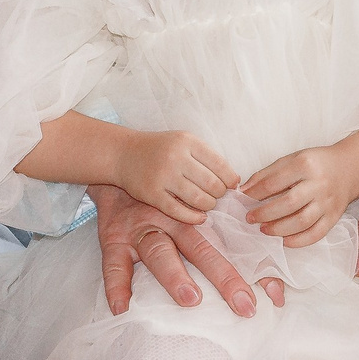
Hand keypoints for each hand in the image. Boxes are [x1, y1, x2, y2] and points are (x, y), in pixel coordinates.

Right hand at [89, 183, 279, 316]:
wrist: (120, 163)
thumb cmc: (165, 193)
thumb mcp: (195, 204)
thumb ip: (227, 230)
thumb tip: (270, 272)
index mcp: (196, 216)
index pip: (231, 243)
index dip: (254, 269)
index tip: (276, 296)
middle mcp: (172, 222)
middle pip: (201, 249)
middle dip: (224, 276)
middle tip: (244, 304)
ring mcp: (142, 230)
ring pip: (160, 252)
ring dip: (175, 275)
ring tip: (191, 299)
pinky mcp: (114, 238)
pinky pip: (113, 263)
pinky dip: (116, 285)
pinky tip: (121, 308)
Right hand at [112, 129, 235, 224]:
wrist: (124, 154)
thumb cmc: (161, 149)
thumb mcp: (184, 142)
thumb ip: (207, 157)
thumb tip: (234, 180)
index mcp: (187, 142)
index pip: (220, 164)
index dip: (230, 179)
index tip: (231, 185)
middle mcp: (175, 157)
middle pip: (211, 184)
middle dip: (219, 194)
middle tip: (217, 196)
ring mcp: (163, 176)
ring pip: (198, 199)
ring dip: (208, 205)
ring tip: (208, 205)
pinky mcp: (152, 194)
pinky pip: (178, 211)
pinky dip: (193, 217)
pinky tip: (200, 218)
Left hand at [242, 146, 358, 246]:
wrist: (349, 168)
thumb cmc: (316, 163)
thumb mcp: (291, 159)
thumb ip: (267, 174)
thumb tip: (244, 191)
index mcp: (305, 165)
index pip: (274, 182)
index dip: (255, 193)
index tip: (243, 199)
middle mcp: (319, 184)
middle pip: (288, 203)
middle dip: (265, 213)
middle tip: (250, 218)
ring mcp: (328, 202)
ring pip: (302, 221)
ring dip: (279, 229)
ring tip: (264, 229)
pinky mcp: (334, 216)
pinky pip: (316, 234)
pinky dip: (298, 241)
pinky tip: (284, 240)